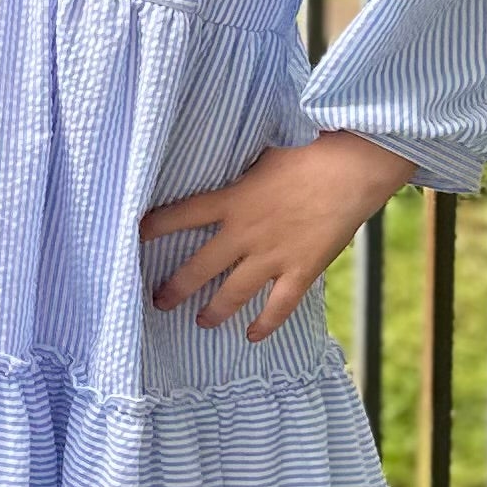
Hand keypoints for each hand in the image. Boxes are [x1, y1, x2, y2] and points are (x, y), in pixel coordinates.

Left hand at [140, 133, 417, 340]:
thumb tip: (230, 163)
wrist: (351, 168)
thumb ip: (243, 170)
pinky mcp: (301, 270)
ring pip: (233, 293)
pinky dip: (265, 324)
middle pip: (200, 267)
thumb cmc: (311, 150)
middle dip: (176, 288)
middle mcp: (245, 232)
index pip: (181, 215)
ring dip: (214, 311)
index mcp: (232, 200)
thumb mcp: (264, 152)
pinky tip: (253, 336)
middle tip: (160, 302)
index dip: (155, 227)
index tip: (135, 236)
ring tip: (202, 322)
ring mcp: (272, 255)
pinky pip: (278, 306)